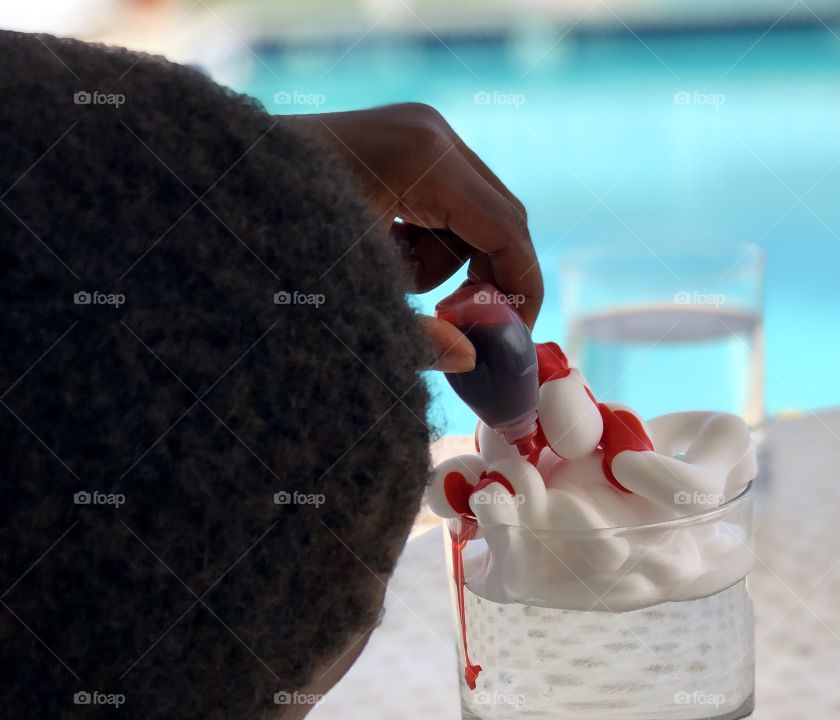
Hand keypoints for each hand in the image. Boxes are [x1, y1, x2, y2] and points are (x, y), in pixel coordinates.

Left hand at [282, 104, 542, 367]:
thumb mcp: (344, 295)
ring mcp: (412, 132)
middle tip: (465, 327)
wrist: (209, 187)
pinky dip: (422, 242)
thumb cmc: (267, 240)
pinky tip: (378, 259)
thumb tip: (468, 359)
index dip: (521, 287)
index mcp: (425, 159)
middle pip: (499, 218)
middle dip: (487, 277)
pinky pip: (439, 203)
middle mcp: (428, 134)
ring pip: (470, 216)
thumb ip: (410, 333)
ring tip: (390, 286)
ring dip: (446, 263)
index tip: (515, 338)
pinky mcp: (396, 144)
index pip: (508, 229)